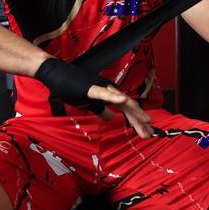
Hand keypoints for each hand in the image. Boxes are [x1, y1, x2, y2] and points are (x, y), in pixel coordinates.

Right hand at [34, 58, 152, 138]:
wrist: (58, 76)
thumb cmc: (73, 89)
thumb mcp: (90, 105)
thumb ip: (101, 111)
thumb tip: (111, 118)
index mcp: (109, 96)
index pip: (127, 111)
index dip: (137, 122)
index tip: (146, 134)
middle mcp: (109, 91)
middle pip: (128, 107)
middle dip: (139, 120)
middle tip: (150, 133)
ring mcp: (102, 88)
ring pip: (121, 101)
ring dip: (134, 110)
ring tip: (145, 119)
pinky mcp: (91, 87)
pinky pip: (104, 93)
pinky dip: (114, 96)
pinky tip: (123, 99)